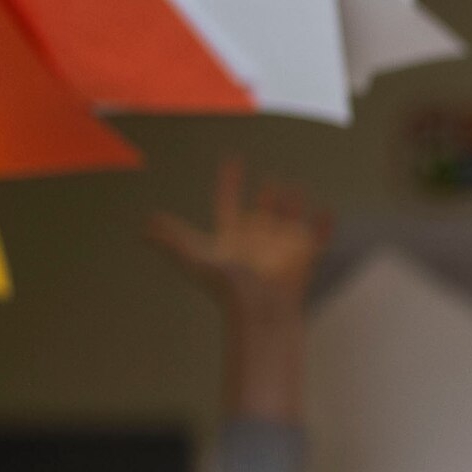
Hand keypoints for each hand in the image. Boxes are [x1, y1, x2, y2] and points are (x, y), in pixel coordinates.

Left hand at [148, 159, 327, 321]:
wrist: (262, 312)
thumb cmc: (227, 289)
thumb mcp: (196, 260)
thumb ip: (173, 242)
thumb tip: (144, 228)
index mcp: (231, 237)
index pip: (228, 204)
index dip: (230, 183)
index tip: (233, 160)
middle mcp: (257, 240)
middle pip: (262, 212)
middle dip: (267, 196)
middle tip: (270, 182)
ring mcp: (282, 247)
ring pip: (289, 219)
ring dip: (293, 204)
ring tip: (296, 188)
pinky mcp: (304, 256)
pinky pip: (317, 237)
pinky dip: (323, 225)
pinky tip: (327, 211)